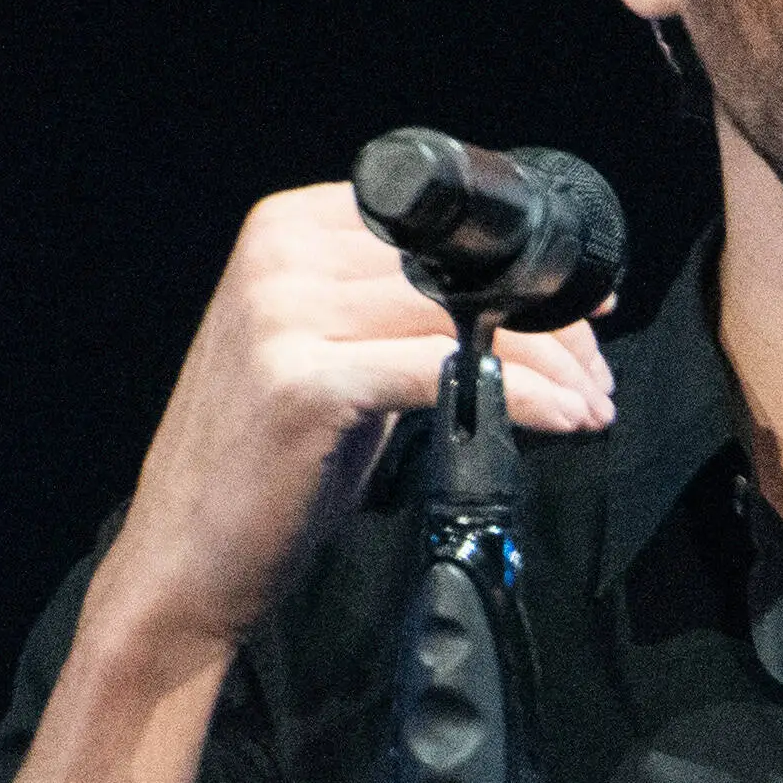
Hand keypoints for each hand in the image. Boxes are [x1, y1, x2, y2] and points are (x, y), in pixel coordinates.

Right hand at [83, 182, 616, 671]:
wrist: (184, 559)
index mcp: (284, 228)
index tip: (585, 305)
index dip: (520, 260)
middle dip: (546, 319)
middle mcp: (277, 255)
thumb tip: (507, 299)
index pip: (432, 223)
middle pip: (450, 266)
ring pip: (455, 316)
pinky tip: (564, 419)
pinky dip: (519, 394)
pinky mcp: (303, 382)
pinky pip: (442, 371)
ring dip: (547, 361)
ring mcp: (282, 314)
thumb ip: (389, 309)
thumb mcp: (326, 354)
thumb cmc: (269, 464)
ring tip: (592, 401)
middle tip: (598, 368)